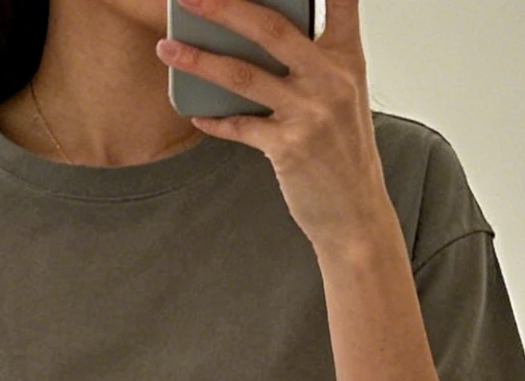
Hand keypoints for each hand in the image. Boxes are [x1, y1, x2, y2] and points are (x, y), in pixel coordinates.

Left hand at [155, 0, 392, 257]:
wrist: (356, 216)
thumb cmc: (343, 153)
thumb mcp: (340, 97)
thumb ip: (309, 62)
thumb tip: (253, 39)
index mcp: (348, 58)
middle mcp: (331, 79)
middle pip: (270, 27)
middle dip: (224, 6)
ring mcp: (310, 114)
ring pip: (244, 75)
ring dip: (200, 59)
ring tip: (168, 48)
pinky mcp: (289, 149)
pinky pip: (239, 125)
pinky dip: (214, 119)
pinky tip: (195, 113)